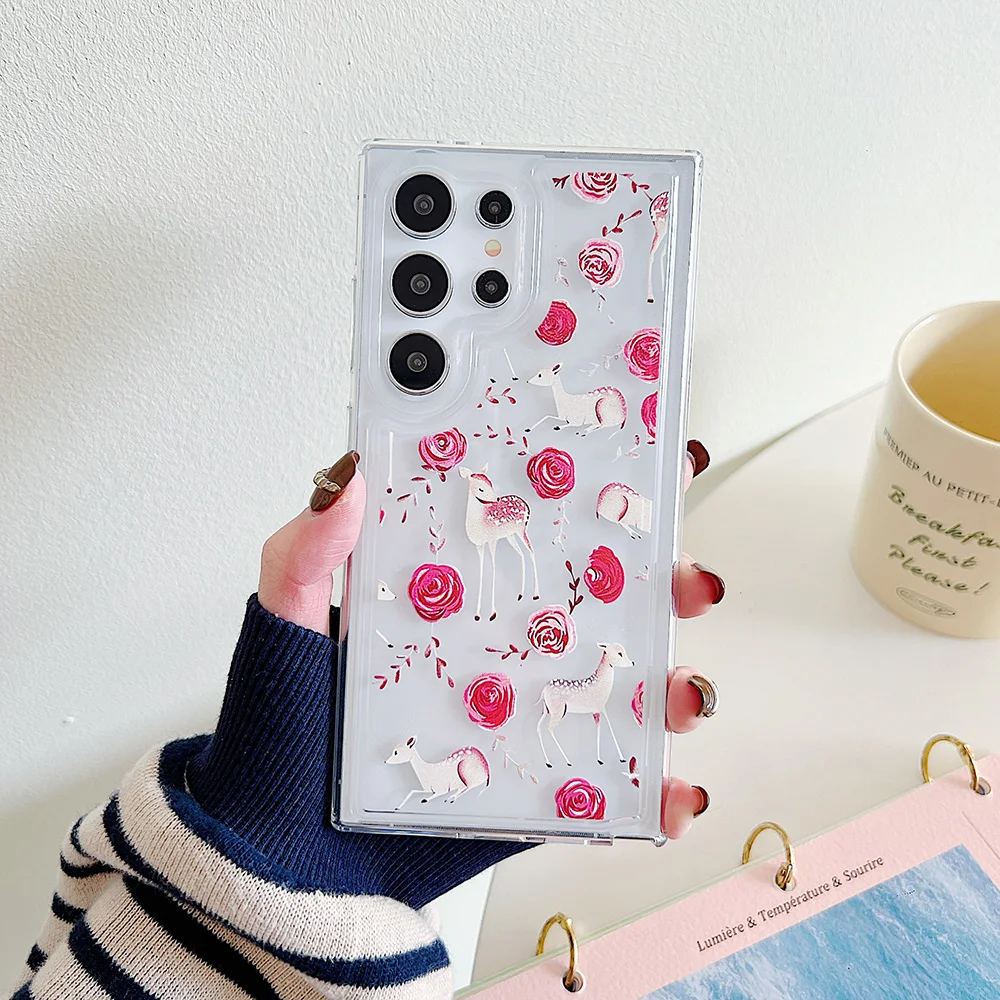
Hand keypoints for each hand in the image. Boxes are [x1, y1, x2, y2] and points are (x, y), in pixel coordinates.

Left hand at [258, 441, 722, 840]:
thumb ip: (306, 554)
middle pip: (604, 602)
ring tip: (685, 694)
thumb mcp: (288, 626)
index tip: (653, 463)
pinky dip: (655, 793)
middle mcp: (503, 647)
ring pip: (623, 689)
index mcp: (455, 592)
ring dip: (676, 685)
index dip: (600, 491)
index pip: (536, 524)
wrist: (282, 857)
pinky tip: (671, 794)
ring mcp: (526, 718)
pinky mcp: (536, 790)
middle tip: (687, 580)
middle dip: (664, 585)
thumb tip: (348, 475)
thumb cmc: (280, 730)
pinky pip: (610, 788)